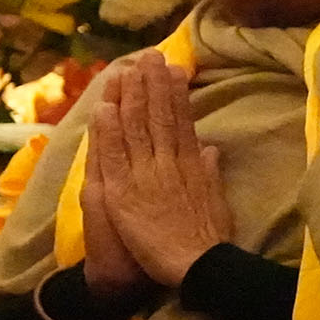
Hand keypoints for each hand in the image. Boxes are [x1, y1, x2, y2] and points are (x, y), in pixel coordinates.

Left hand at [85, 58, 236, 293]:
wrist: (197, 265)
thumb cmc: (207, 238)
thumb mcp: (215, 200)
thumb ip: (209, 171)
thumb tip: (211, 147)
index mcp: (191, 163)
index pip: (181, 120)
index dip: (175, 92)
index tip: (172, 67)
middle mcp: (168, 162)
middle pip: (159, 116)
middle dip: (153, 84)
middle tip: (149, 54)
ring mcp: (146, 174)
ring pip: (136, 129)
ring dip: (130, 97)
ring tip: (127, 69)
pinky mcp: (124, 191)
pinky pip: (114, 155)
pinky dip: (109, 131)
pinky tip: (104, 108)